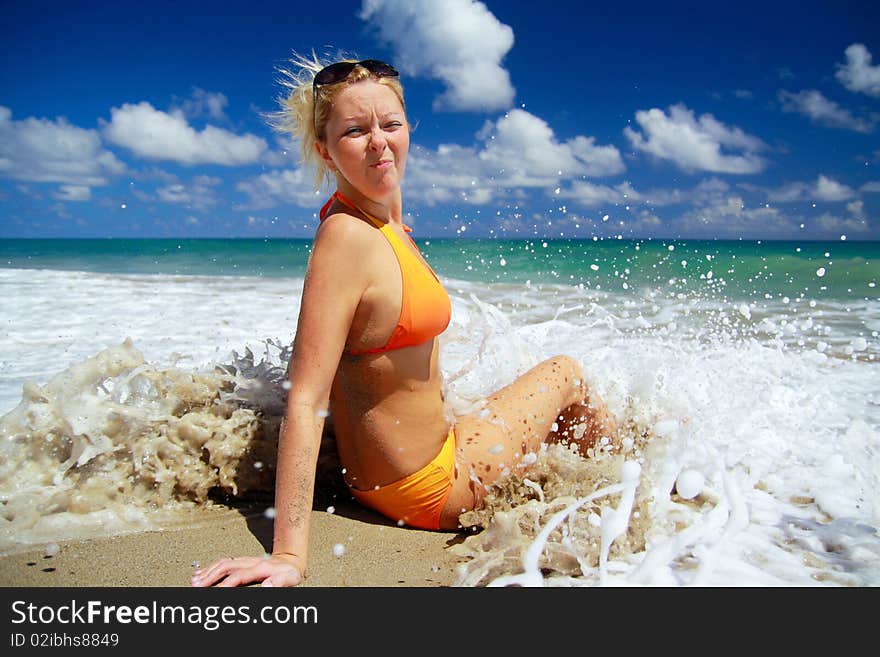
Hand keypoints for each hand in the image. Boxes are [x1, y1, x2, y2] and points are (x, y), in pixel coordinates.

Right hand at [190, 553, 304, 587]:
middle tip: (198, 586)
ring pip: (223, 563)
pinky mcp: (242, 561)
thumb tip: (267, 586)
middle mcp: (251, 561)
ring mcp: (245, 560)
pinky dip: (210, 567)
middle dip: (211, 576)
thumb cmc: (289, 573)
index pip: (239, 576)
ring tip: (195, 581)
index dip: (226, 584)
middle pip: (227, 566)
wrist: (290, 562)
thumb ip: (279, 582)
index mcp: (261, 567)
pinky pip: (224, 562)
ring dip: (208, 571)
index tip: (216, 591)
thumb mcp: (290, 578)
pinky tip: (201, 573)